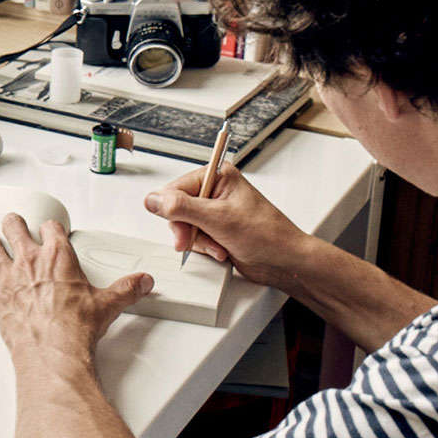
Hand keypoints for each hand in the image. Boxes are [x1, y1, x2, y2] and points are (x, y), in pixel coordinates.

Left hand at [0, 214, 154, 361]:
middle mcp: (31, 260)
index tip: (51, 228)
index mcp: (58, 256)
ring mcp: (10, 275)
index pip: (52, 228)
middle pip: (15, 228)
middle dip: (14, 222)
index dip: (51, 226)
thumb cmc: (75, 328)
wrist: (52, 351)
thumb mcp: (108, 305)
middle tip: (13, 221)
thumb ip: (127, 289)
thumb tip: (143, 282)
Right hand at [143, 164, 309, 289]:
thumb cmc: (267, 235)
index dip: (174, 210)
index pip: (175, 188)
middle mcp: (215, 190)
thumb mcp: (218, 219)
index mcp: (217, 176)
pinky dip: (204, 247)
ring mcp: (214, 211)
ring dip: (198, 241)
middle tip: (199, 238)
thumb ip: (182, 207)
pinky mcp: (215, 228)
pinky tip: (220, 250)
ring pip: (184, 226)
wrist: (284, 261)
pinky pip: (194, 237)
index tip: (181, 227)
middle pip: (176, 209)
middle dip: (188, 230)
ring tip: (218, 245)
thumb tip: (153, 199)